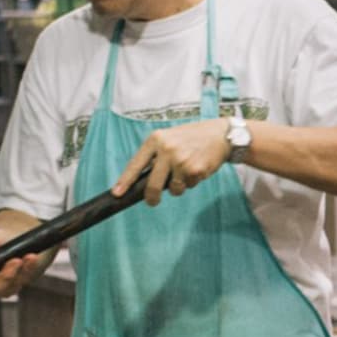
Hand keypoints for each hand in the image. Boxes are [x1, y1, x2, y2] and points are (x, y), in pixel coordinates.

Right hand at [0, 226, 49, 303]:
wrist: (10, 237)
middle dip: (4, 277)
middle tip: (14, 261)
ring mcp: (4, 286)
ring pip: (12, 286)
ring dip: (20, 272)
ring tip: (27, 256)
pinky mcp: (20, 281)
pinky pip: (25, 278)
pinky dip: (29, 268)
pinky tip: (32, 258)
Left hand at [114, 118, 234, 207]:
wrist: (220, 134)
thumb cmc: (192, 138)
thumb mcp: (170, 139)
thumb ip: (156, 155)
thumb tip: (143, 180)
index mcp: (156, 139)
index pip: (136, 164)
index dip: (125, 181)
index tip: (117, 193)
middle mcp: (167, 149)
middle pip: (152, 184)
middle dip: (151, 197)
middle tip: (153, 201)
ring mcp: (181, 160)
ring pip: (173, 188)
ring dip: (178, 187)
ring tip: (186, 172)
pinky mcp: (195, 170)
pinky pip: (188, 186)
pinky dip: (192, 182)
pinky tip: (197, 168)